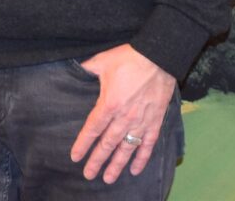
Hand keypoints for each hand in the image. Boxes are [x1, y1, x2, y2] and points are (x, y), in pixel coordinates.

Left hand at [68, 44, 175, 182]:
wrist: (159, 56)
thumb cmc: (129, 58)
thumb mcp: (102, 61)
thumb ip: (88, 69)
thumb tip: (77, 69)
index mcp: (109, 104)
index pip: (92, 129)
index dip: (83, 144)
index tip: (75, 157)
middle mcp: (124, 117)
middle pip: (108, 144)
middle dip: (97, 160)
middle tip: (89, 174)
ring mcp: (141, 121)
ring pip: (127, 148)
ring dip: (117, 164)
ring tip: (109, 178)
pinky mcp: (155, 121)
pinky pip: (148, 144)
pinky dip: (142, 158)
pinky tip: (135, 170)